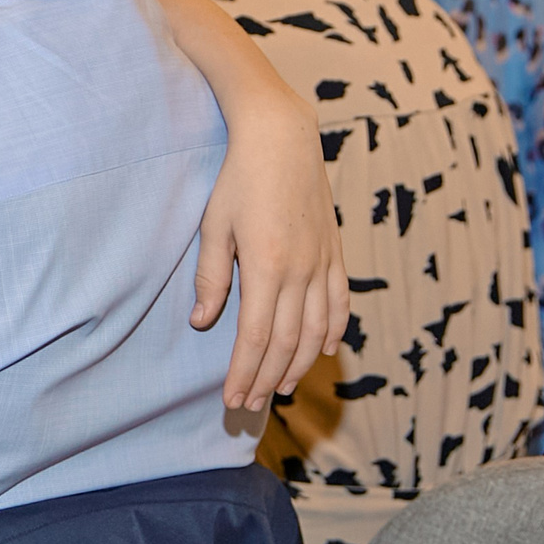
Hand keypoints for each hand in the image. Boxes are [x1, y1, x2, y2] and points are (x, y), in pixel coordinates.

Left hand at [192, 86, 344, 410]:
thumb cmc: (239, 179)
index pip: (256, 336)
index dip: (244, 371)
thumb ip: (212, 277)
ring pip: (317, 329)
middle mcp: (302, 270)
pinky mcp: (336, 251)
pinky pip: (340, 301)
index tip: (231, 397)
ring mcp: (323, 261)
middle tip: (249, 404)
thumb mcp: (214, 227)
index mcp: (268, 266)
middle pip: (287, 342)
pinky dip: (333, 330)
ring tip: (280, 387)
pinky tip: (323, 349)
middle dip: (267, 378)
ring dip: (299, 364)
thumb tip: (203, 322)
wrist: (283, 138)